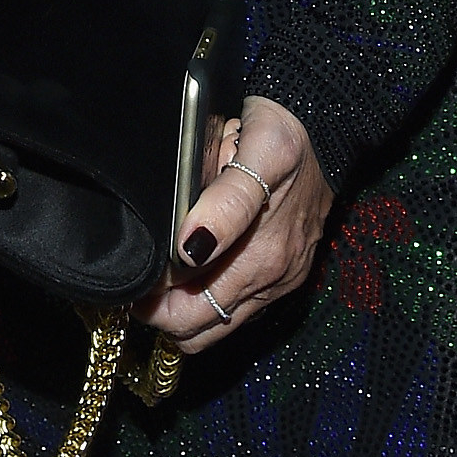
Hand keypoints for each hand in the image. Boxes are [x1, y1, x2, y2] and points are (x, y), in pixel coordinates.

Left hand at [133, 95, 332, 355]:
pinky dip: (207, 298)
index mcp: (262, 261)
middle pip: (200, 330)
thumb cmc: (284, 134)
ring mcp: (278, 282)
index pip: (189, 316)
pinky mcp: (283, 274)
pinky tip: (189, 265)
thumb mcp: (260, 152)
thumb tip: (188, 248)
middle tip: (137, 277)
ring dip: (183, 308)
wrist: (325, 126)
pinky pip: (236, 306)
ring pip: (216, 323)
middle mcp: (272, 281)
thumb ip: (228, 202)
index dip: (153, 305)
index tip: (131, 278)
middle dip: (162, 313)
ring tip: (157, 272)